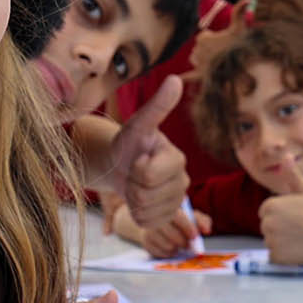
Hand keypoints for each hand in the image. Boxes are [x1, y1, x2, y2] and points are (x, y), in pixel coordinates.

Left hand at [107, 77, 190, 231]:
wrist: (120, 165)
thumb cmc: (129, 143)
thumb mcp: (138, 124)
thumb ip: (157, 106)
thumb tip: (175, 79)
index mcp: (177, 158)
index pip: (148, 174)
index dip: (135, 168)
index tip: (137, 158)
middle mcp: (183, 180)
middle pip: (145, 195)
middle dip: (131, 185)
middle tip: (132, 172)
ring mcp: (176, 201)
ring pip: (146, 211)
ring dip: (132, 200)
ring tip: (135, 184)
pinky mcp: (167, 216)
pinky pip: (148, 223)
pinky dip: (137, 214)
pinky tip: (138, 200)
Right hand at [137, 208, 208, 258]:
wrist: (156, 222)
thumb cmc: (178, 219)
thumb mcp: (192, 216)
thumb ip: (202, 221)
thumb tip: (207, 230)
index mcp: (168, 208)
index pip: (178, 218)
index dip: (188, 228)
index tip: (195, 236)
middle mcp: (156, 218)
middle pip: (173, 236)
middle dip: (184, 242)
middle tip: (188, 244)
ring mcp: (148, 230)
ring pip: (168, 246)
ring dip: (177, 248)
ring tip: (178, 244)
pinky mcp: (145, 241)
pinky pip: (161, 253)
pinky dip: (169, 253)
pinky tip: (170, 247)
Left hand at [178, 0, 249, 90]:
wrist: (243, 65)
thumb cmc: (242, 43)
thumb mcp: (241, 26)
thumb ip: (240, 11)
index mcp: (204, 38)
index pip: (202, 37)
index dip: (211, 38)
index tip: (223, 41)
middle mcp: (198, 51)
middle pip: (198, 49)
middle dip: (206, 49)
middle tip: (221, 52)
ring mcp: (199, 64)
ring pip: (195, 60)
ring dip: (201, 60)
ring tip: (216, 61)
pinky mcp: (201, 75)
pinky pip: (189, 76)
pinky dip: (185, 77)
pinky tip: (177, 78)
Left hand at [257, 156, 302, 263]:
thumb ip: (291, 174)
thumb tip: (286, 156)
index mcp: (269, 206)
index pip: (266, 213)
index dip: (281, 216)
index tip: (296, 217)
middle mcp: (266, 223)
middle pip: (267, 228)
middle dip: (280, 229)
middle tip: (299, 228)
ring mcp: (271, 241)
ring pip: (271, 242)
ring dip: (282, 243)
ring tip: (300, 237)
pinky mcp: (276, 256)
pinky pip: (274, 256)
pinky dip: (284, 256)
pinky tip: (298, 248)